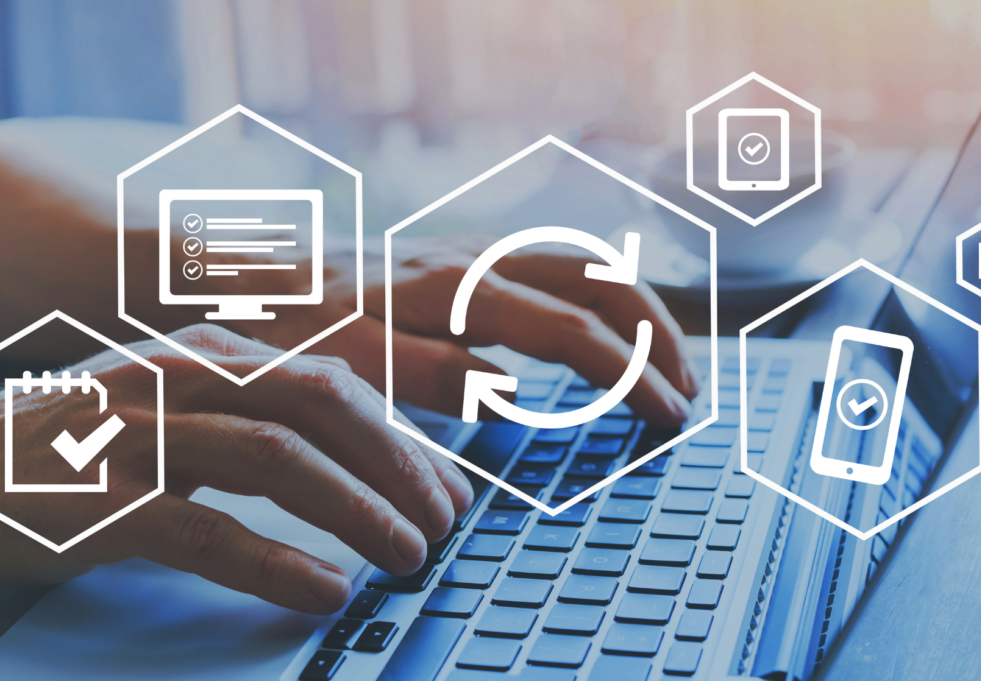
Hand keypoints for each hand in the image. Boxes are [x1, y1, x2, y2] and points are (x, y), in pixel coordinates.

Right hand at [0, 325, 473, 614]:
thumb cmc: (91, 450)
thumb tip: (366, 468)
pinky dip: (276, 561)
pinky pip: (203, 528)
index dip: (406, 439)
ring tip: (409, 555)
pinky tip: (326, 589)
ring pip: (276, 457)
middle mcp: (184, 376)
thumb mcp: (189, 419)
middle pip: (321, 404)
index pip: (336, 384)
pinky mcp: (96, 499)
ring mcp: (138, 431)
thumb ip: (266, 427)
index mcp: (214, 353)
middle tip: (447, 522)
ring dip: (358, 510)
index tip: (452, 489)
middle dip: (400, 464)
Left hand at [232, 240, 699, 426]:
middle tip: (686, 391)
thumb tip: (514, 394)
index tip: (666, 416)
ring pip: (584, 266)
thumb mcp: (350, 362)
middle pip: (599, 280)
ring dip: (635, 314)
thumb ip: (432, 376)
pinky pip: (554, 269)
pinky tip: (602, 338)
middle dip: (655, 334)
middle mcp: (477, 260)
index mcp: (455, 289)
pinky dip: (598, 303)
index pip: (573, 327)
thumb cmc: (294, 324)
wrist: (252, 271)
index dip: (629, 373)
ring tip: (664, 366)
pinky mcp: (467, 263)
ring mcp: (476, 255)